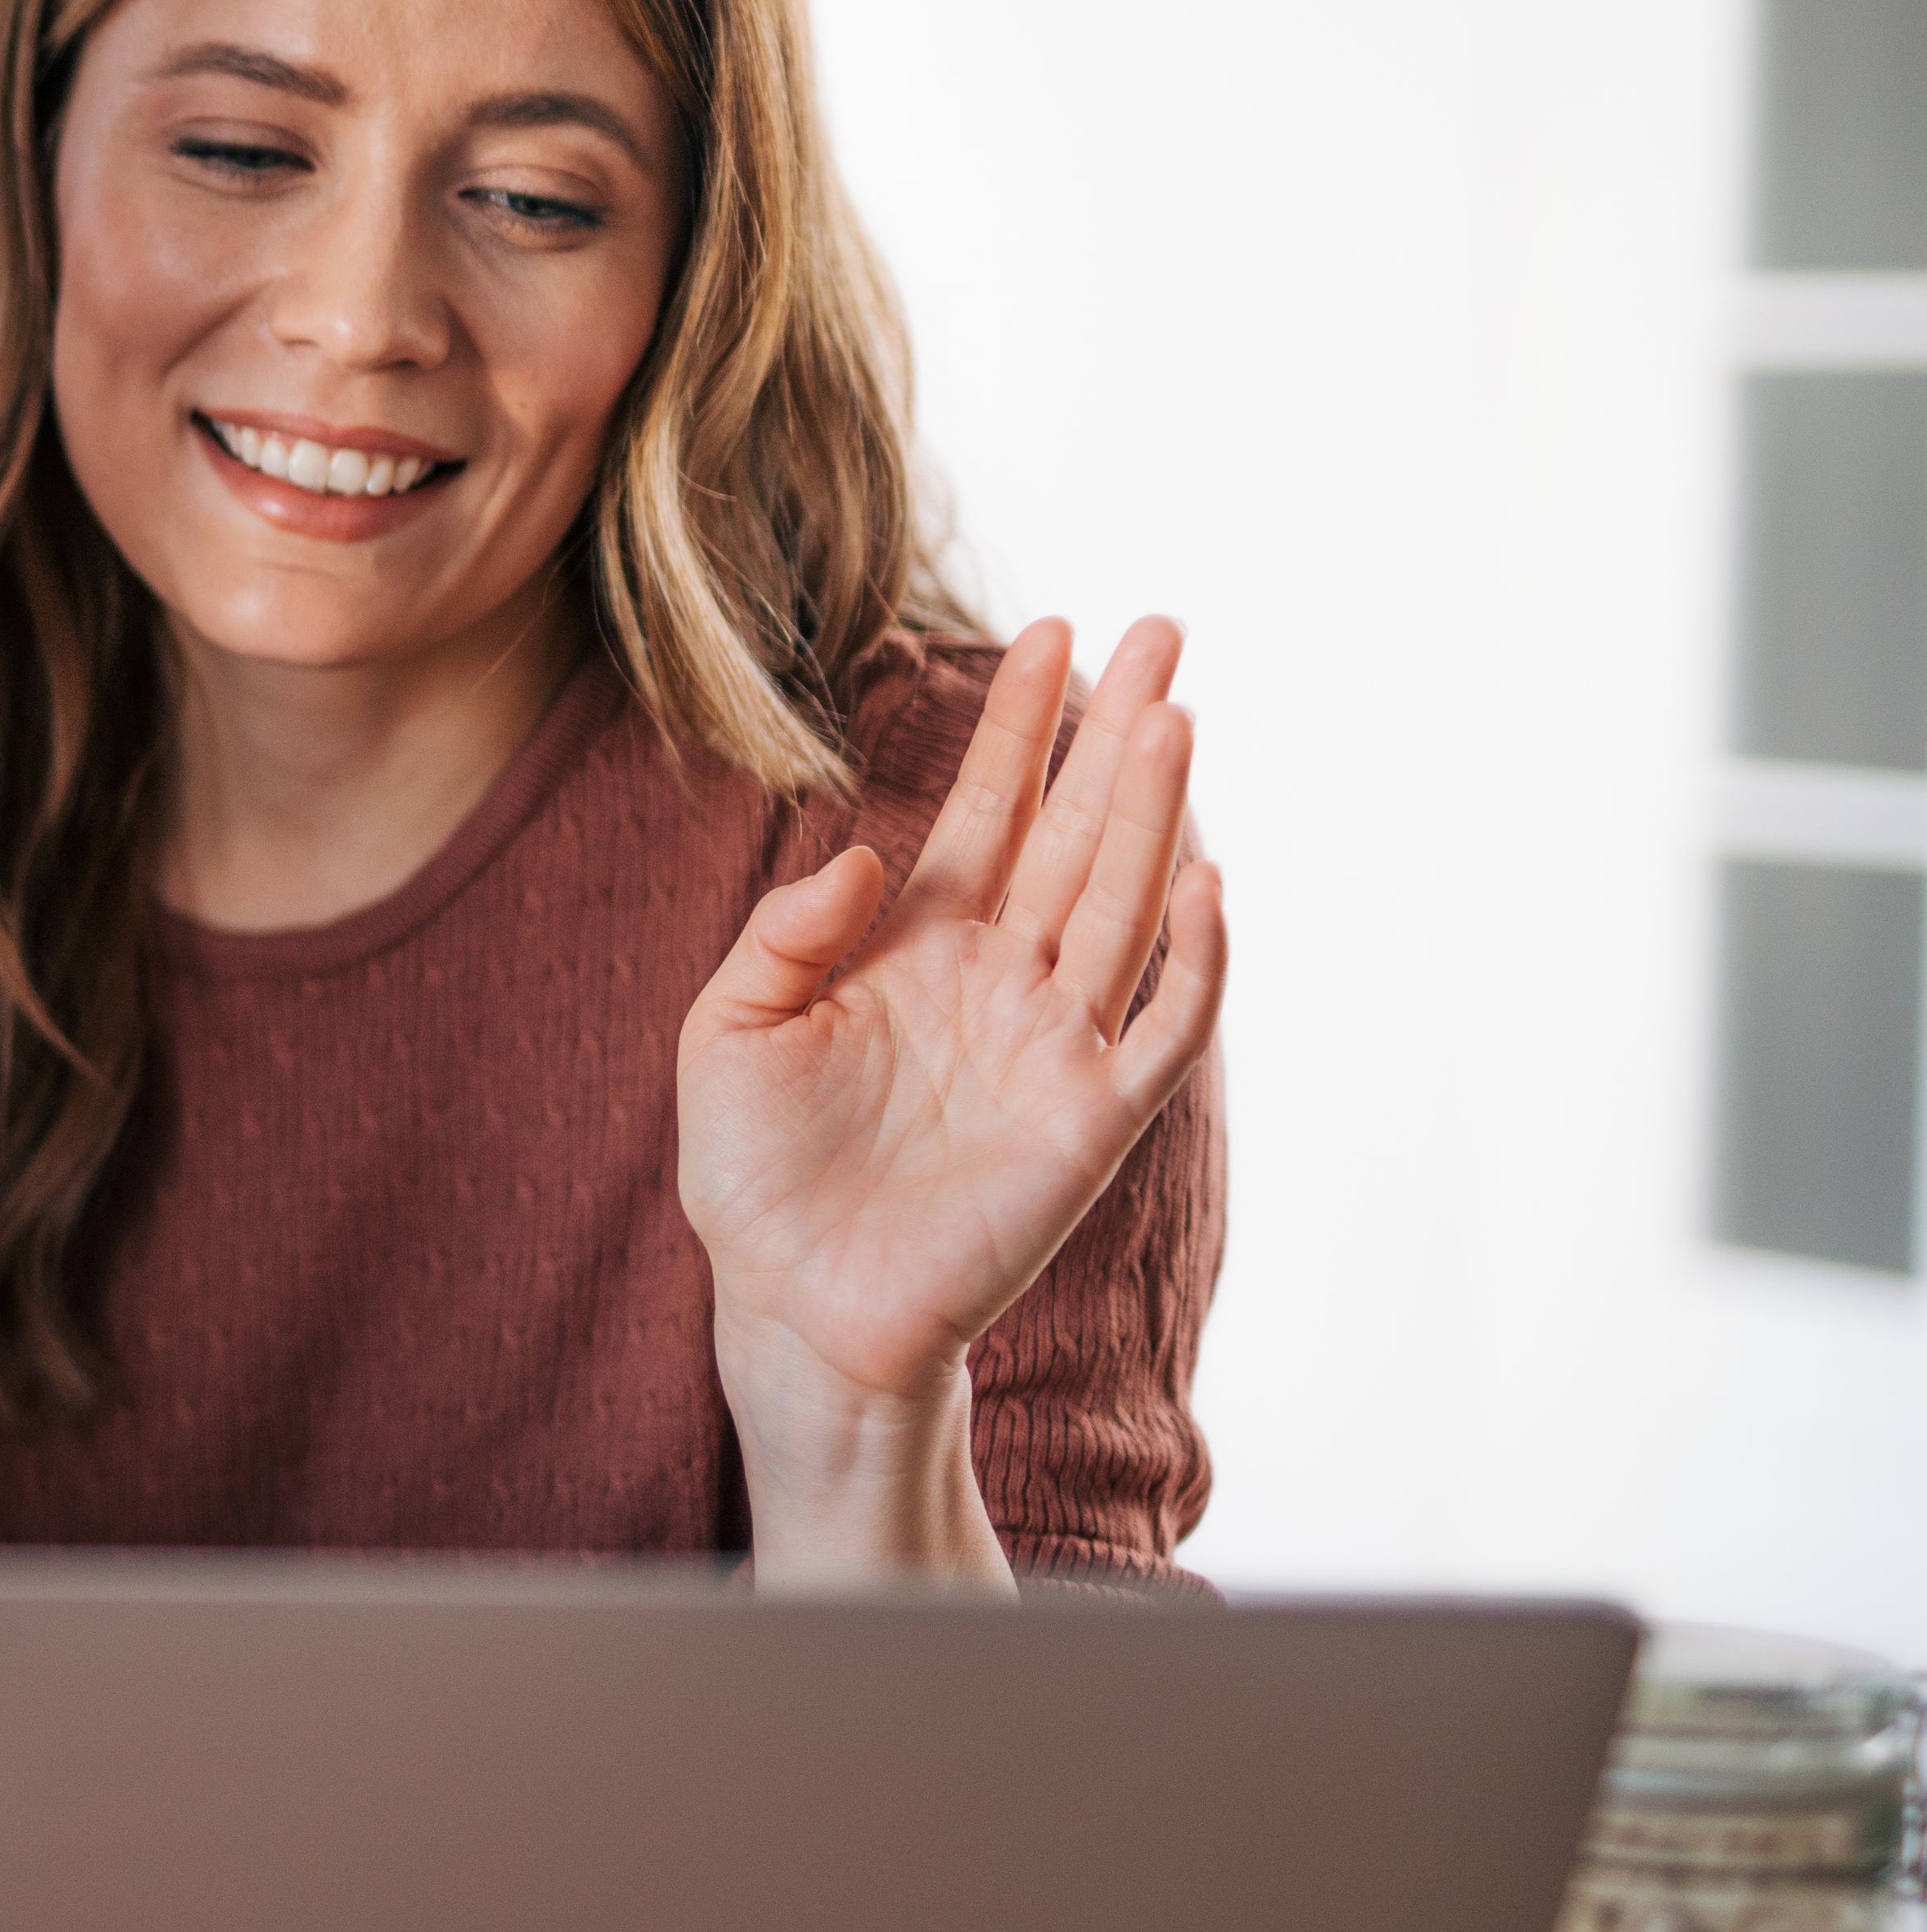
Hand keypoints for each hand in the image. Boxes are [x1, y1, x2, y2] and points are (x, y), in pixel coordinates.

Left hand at [675, 617, 1228, 1583]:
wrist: (792, 1302)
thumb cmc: (755, 1174)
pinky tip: (1203, 881)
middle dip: (1115, 732)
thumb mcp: (727, 1030)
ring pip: (1123, 903)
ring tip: (1173, 714)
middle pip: (1075, 831)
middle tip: (1159, 629)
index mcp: (917, 946)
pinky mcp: (1089, 1122)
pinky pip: (1161, 1029)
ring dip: (1153, 812)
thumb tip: (863, 852)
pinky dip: (1192, 959)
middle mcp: (1001, 980)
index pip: (988, 811)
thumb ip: (784, 932)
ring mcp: (1053, 1045)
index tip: (1049, 634)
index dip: (1021, 725)